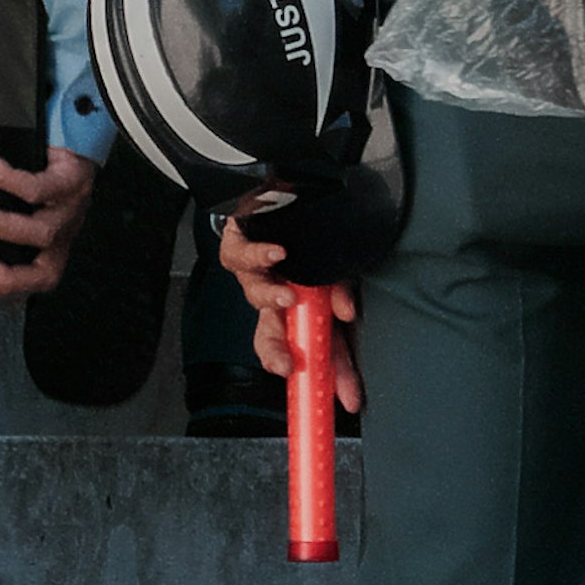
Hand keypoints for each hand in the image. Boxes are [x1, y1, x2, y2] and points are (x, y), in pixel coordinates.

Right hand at [0, 145, 96, 302]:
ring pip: (42, 230)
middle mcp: (63, 236)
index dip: (5, 288)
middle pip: (42, 268)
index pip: (36, 283)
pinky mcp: (71, 180)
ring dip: (2, 225)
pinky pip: (40, 186)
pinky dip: (8, 178)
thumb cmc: (42, 187)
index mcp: (53, 252)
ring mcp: (70, 211)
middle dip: (6, 272)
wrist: (74, 147)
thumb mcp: (23, 216)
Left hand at [219, 214, 364, 413]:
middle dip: (278, 352)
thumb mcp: (336, 268)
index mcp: (301, 308)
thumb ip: (340, 294)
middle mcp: (275, 295)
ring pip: (256, 294)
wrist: (284, 186)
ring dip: (272, 299)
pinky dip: (258, 256)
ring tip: (289, 297)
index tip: (346, 398)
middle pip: (271, 333)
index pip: (313, 348)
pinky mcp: (238, 245)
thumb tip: (346, 314)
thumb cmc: (311, 233)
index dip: (327, 375)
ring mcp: (255, 273)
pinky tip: (277, 255)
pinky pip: (242, 256)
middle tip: (289, 365)